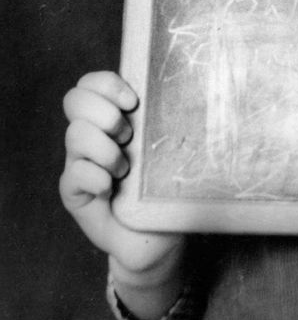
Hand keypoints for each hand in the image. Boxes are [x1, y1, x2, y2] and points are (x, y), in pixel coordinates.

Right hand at [60, 71, 184, 297]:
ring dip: (105, 149)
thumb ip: (171, 117)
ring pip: (75, 135)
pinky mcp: (74, 193)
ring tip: (125, 169)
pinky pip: (73, 174)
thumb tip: (202, 90)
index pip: (90, 83)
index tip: (134, 101)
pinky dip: (96, 178)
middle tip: (129, 137)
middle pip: (74, 100)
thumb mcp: (169, 147)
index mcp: (111, 117)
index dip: (106, 83)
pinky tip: (112, 188)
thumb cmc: (166, 185)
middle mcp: (91, 135)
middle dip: (105, 114)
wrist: (157, 235)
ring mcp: (79, 162)